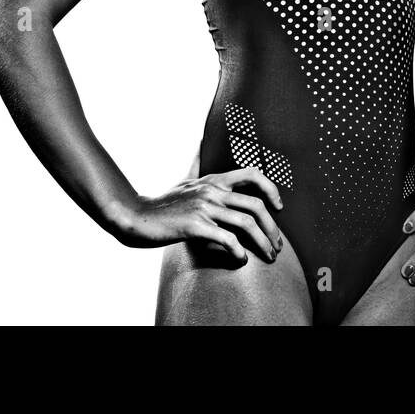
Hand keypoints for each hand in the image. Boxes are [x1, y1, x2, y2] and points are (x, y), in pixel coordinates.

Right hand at [112, 166, 284, 264]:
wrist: (135, 217)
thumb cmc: (163, 204)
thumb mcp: (186, 182)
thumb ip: (202, 171)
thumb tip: (208, 153)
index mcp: (214, 180)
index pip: (253, 173)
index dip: (271, 189)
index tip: (279, 207)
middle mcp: (212, 190)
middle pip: (256, 205)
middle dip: (273, 227)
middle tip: (277, 245)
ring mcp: (204, 207)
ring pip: (246, 223)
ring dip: (263, 242)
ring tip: (268, 256)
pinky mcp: (194, 225)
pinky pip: (227, 239)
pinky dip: (239, 252)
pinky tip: (241, 260)